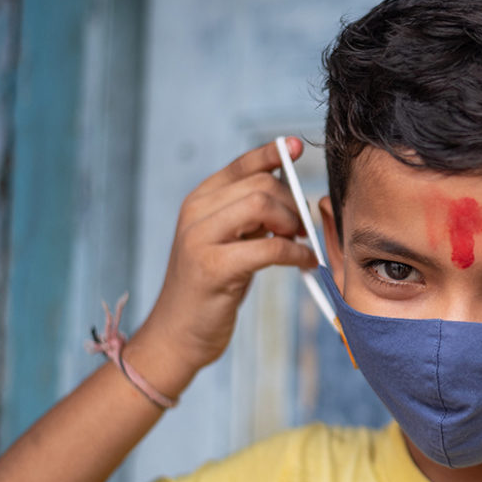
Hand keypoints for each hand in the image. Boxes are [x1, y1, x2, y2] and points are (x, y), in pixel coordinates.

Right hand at [134, 138, 317, 382]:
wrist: (178, 334)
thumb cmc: (210, 289)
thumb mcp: (226, 243)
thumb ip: (247, 216)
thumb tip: (288, 191)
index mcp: (198, 201)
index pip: (241, 166)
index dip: (271, 153)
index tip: (295, 147)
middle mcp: (195, 213)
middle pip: (259, 185)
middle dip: (291, 204)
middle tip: (302, 228)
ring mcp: (200, 239)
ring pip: (261, 206)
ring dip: (293, 225)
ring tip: (300, 243)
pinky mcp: (213, 268)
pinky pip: (269, 247)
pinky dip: (295, 253)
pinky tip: (304, 262)